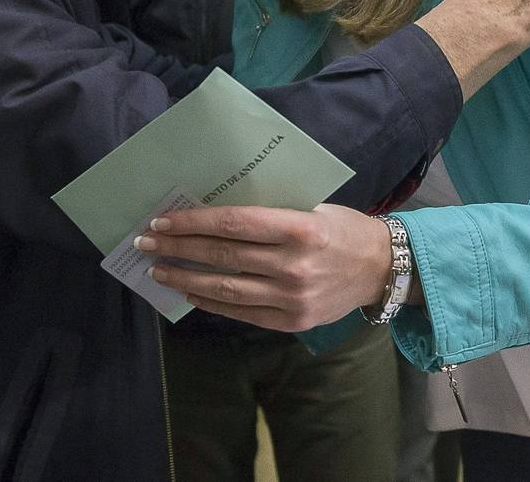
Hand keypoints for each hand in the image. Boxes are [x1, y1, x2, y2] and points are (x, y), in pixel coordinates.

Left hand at [134, 204, 391, 331]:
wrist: (381, 268)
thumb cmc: (342, 228)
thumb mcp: (312, 207)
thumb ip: (270, 210)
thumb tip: (213, 209)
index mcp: (300, 228)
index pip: (233, 223)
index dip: (193, 223)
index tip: (163, 220)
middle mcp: (294, 265)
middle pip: (222, 255)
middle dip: (178, 248)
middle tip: (147, 242)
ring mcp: (292, 297)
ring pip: (226, 288)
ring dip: (185, 277)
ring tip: (158, 269)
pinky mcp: (292, 322)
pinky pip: (241, 311)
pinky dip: (211, 301)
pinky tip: (189, 290)